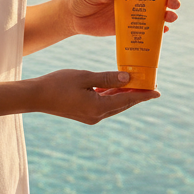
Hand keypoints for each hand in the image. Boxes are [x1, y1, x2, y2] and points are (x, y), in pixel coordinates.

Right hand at [30, 68, 158, 124]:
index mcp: (98, 108)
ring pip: (113, 105)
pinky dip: (112, 95)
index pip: (127, 100)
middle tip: (149, 85)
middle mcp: (97, 116)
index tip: (157, 92)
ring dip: (124, 94)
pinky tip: (116, 86)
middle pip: (122, 104)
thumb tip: (128, 79)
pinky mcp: (85, 113)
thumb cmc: (58, 84)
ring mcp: (90, 116)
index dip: (143, 96)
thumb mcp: (85, 76)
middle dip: (136, 95)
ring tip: (135, 84)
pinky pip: (104, 105)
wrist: (36, 96)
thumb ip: (108, 77)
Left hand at [66, 0, 183, 37]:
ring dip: (165, 15)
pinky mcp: (125, 28)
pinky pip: (143, 30)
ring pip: (153, 14)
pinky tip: (163, 31)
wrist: (73, 18)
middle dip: (168, 0)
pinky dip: (155, 31)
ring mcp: (130, 14)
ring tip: (171, 18)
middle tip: (174, 4)